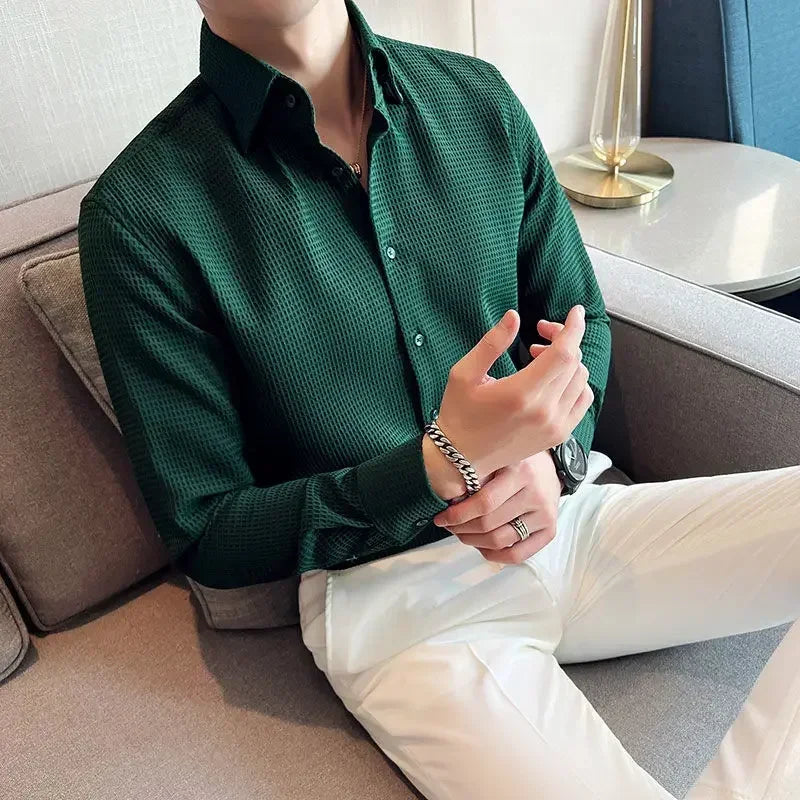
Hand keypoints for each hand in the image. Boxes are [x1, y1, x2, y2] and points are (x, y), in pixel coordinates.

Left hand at [432, 450, 561, 563]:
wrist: (550, 466)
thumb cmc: (516, 461)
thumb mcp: (496, 457)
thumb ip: (476, 475)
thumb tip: (448, 500)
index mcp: (521, 472)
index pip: (484, 503)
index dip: (458, 515)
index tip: (441, 517)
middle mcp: (536, 495)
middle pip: (490, 524)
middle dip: (461, 529)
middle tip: (449, 525)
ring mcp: (545, 515)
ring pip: (501, 541)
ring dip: (473, 542)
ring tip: (462, 533)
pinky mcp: (550, 531)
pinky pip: (518, 555)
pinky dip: (495, 556)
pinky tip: (481, 546)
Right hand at [433, 305, 591, 479]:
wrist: (462, 458)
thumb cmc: (459, 413)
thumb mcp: (464, 374)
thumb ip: (492, 343)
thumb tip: (514, 316)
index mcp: (521, 394)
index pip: (564, 354)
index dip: (573, 328)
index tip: (575, 312)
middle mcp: (544, 412)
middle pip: (574, 363)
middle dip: (564, 339)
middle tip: (540, 334)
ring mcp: (555, 426)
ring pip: (581, 381)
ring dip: (569, 362)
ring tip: (541, 358)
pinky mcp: (558, 436)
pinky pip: (582, 402)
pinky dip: (575, 383)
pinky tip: (554, 379)